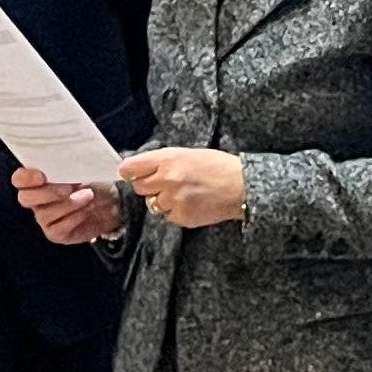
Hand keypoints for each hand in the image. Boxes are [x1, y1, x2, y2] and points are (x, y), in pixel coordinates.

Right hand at [13, 166, 124, 244]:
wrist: (112, 203)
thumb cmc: (93, 182)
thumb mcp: (82, 168)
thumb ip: (68, 165)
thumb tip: (66, 162)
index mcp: (37, 180)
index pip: (19, 180)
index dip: (26, 178)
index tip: (42, 176)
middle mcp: (36, 200)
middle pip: (25, 198)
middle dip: (48, 192)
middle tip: (70, 188)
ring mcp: (44, 218)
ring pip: (44, 214)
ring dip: (69, 204)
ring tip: (88, 196)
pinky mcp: (56, 233)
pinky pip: (57, 228)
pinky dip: (74, 218)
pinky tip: (85, 211)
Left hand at [123, 148, 245, 230]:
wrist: (242, 186)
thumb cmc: (217, 167)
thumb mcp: (187, 154)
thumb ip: (162, 161)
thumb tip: (140, 168)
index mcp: (167, 159)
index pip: (130, 168)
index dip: (130, 172)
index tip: (134, 174)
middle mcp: (167, 179)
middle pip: (139, 188)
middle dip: (149, 187)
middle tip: (166, 184)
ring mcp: (173, 200)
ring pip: (153, 204)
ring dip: (163, 200)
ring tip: (183, 194)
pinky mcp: (182, 217)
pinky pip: (168, 216)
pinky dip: (176, 211)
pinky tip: (191, 203)